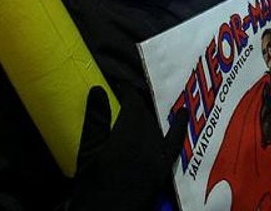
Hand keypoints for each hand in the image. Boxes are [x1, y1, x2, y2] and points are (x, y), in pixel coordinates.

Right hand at [69, 86, 187, 209]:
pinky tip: (183, 114)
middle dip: (135, 101)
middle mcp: (148, 144)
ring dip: (149, 113)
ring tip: (141, 104)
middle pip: (145, 114)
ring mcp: (158, 157)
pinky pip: (175, 143)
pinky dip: (179, 127)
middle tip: (124, 93)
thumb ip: (95, 120)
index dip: (126, 89)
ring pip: (157, 125)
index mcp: (127, 138)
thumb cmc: (92, 188)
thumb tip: (98, 88)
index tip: (117, 81)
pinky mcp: (163, 168)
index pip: (133, 104)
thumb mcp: (87, 154)